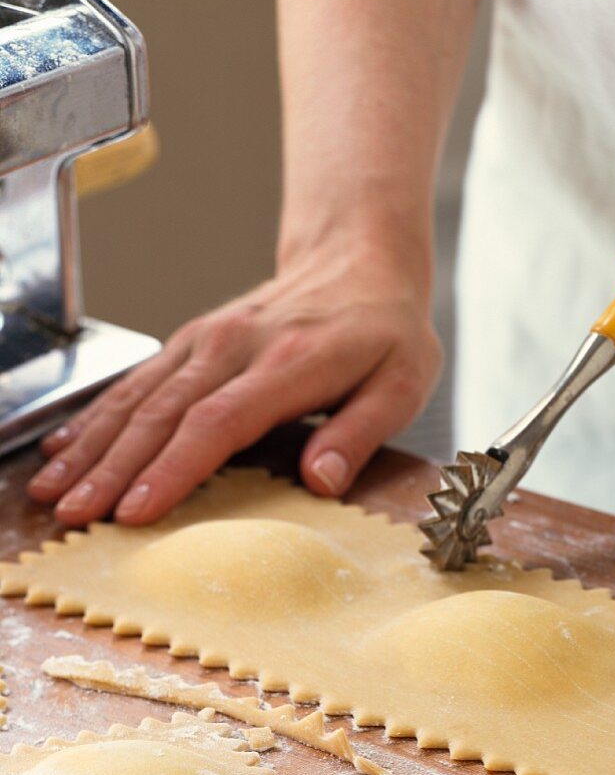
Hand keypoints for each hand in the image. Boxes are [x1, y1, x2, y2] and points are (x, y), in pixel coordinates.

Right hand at [28, 229, 441, 524]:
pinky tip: (65, 443)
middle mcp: (235, 346)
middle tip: (74, 514)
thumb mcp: (402, 382)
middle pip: (162, 412)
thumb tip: (320, 481)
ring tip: (53, 489)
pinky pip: (137, 378)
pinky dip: (97, 413)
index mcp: (289, 363)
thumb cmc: (385, 330)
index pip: (218, 421)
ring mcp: (207, 339)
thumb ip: (361, 433)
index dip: (173, 470)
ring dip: (92, 445)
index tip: (135, 511)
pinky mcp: (193, 340)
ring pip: (137, 395)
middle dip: (113, 468)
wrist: (359, 259)